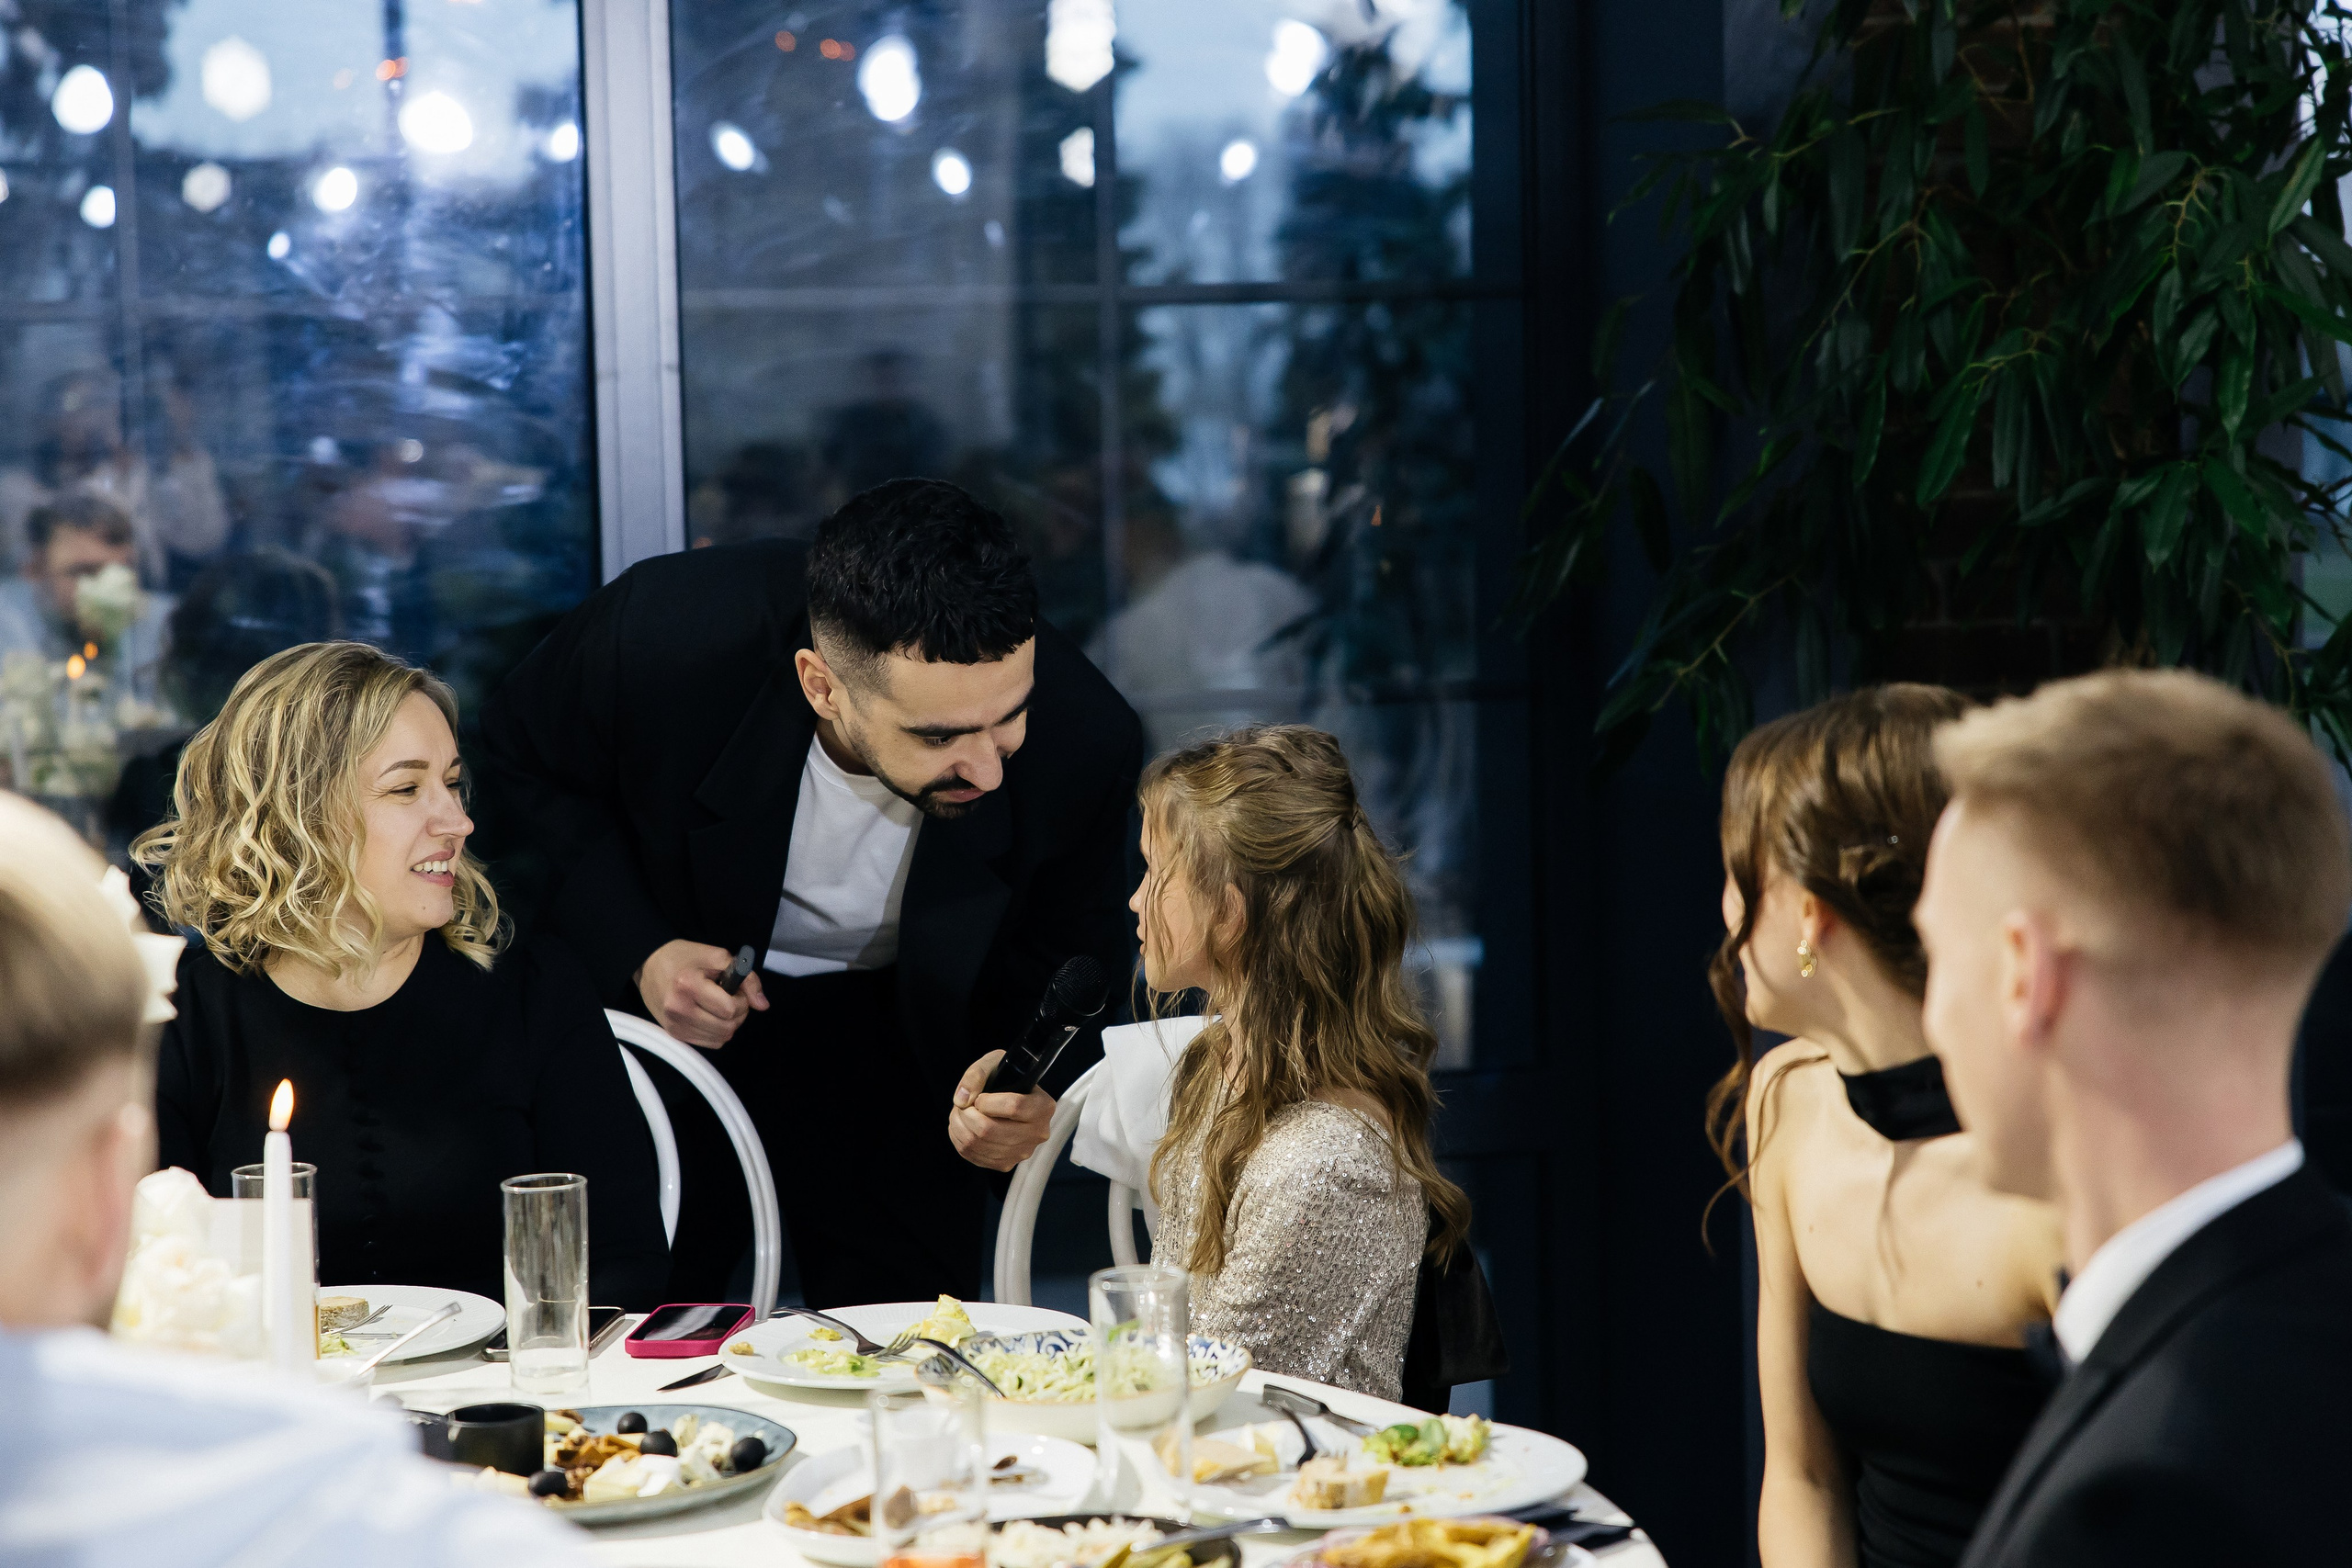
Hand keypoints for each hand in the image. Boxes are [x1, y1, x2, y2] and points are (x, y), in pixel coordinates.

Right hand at [634, 939, 766, 1047]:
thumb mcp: (718, 957)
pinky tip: (711, 1015)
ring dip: (730, 1024)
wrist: (650, 965)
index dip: (743, 1000)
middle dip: (739, 1013)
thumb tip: (763, 1005)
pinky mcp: (675, 1034)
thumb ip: (746, 978)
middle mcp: (679, 1009)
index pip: (730, 1009)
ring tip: (720, 1006)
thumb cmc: (685, 958)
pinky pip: (711, 1043)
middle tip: (731, 998)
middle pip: (728, 1027)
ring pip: (721, 1038)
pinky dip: (718, 1032)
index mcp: (689, 986)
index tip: (736, 990)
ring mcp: (675, 1025)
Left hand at [948, 1050, 1055, 1170]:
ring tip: (960, 1114)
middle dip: (967, 1115)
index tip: (980, 1097)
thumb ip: (977, 1073)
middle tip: (963, 1105)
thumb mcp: (995, 1063)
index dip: (987, 1102)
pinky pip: (974, 1156)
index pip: (1013, 1107)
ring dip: (959, 1126)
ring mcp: (1022, 1152)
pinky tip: (962, 1127)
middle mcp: (1038, 1133)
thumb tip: (962, 1100)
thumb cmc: (1005, 1080)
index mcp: (1043, 1107)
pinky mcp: (1006, 1164)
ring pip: (978, 1144)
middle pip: (990, 1130)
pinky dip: (960, 1140)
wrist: (1010, 1102)